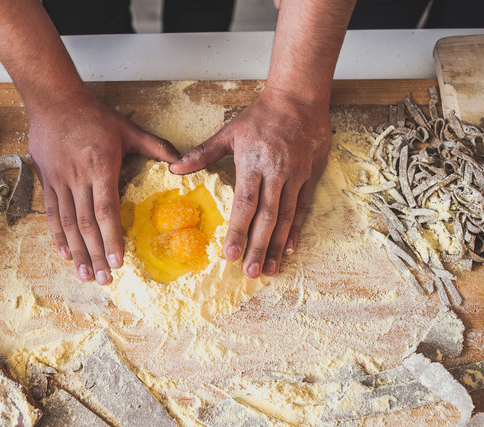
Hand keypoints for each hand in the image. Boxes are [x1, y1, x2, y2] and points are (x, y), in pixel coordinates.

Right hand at [29, 91, 179, 284]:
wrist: (53, 101)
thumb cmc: (93, 115)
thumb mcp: (127, 129)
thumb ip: (156, 147)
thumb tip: (181, 162)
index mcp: (101, 168)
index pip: (106, 210)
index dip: (111, 238)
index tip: (118, 260)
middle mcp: (79, 178)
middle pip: (87, 224)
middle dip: (96, 254)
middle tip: (104, 279)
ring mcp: (60, 181)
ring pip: (68, 224)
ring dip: (77, 251)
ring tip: (86, 274)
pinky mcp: (48, 181)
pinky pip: (53, 214)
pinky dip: (58, 236)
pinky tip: (65, 254)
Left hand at [169, 87, 329, 277]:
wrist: (299, 98)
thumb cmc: (261, 116)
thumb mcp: (229, 132)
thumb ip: (202, 154)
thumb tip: (174, 168)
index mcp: (253, 163)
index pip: (244, 203)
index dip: (237, 230)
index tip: (229, 254)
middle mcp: (276, 172)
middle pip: (266, 216)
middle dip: (257, 246)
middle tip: (249, 273)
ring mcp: (295, 176)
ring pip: (286, 217)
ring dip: (276, 246)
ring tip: (268, 270)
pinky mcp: (309, 176)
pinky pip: (302, 208)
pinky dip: (295, 230)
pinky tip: (288, 249)